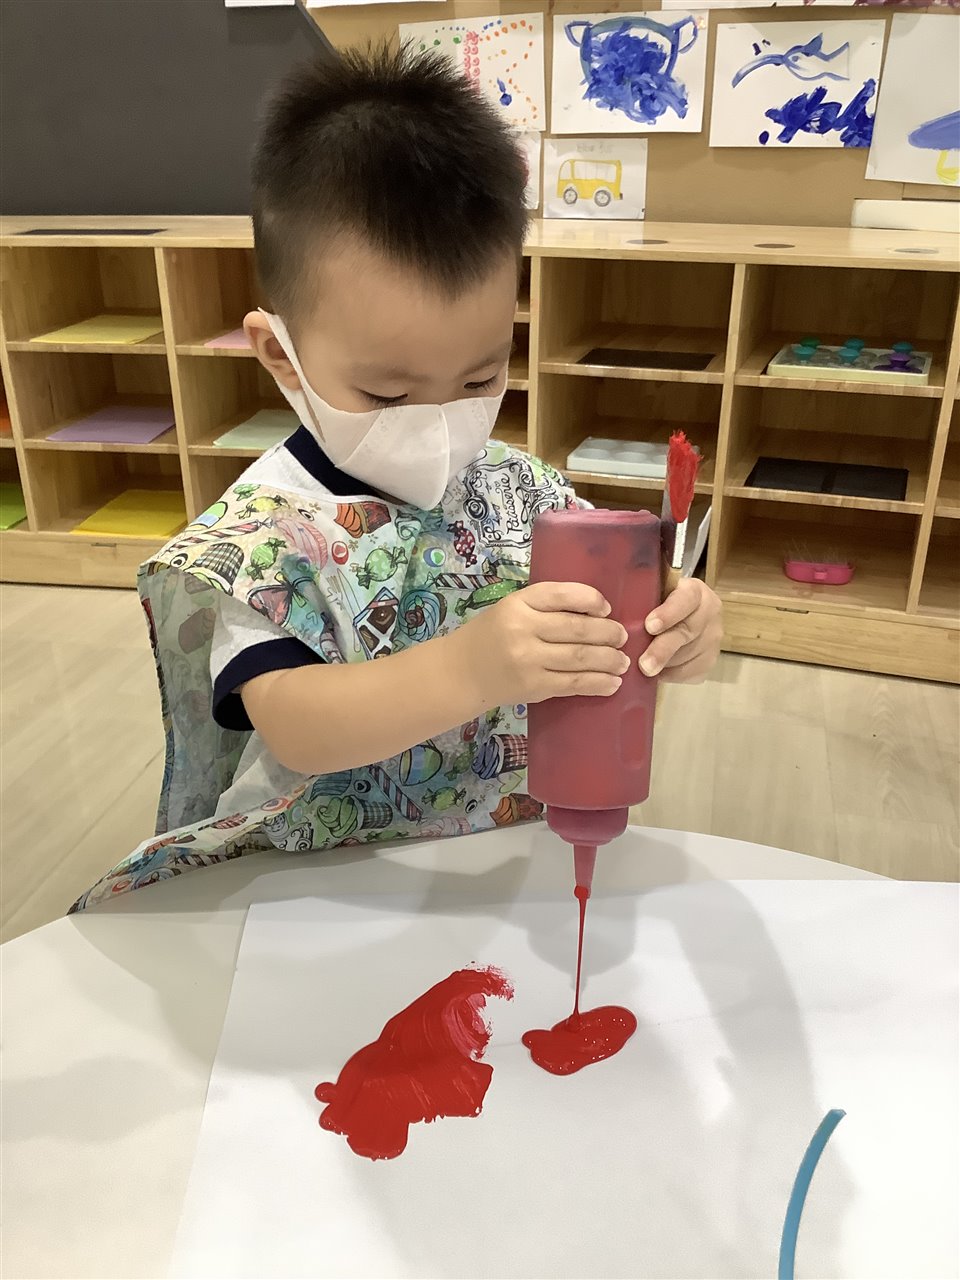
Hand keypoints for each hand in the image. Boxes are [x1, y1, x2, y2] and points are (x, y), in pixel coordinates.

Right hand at [461, 582, 629, 705]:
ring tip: (623, 661)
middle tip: (623, 637)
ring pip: (580, 658)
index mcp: (519, 603)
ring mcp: (529, 661)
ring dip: (609, 660)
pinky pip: (573, 684)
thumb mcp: (512, 608)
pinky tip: (613, 683)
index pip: (563, 595)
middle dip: (608, 633)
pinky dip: (598, 683)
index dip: (591, 600)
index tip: (606, 608)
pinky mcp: (534, 687)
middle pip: (577, 629)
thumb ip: (546, 606)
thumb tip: (597, 614)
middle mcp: (523, 629)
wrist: (462, 672)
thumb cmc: (491, 634)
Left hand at [640, 579, 722, 683]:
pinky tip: (657, 672)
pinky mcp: (709, 660)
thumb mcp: (653, 592)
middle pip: (687, 632)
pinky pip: (691, 672)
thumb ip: (641, 596)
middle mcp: (709, 613)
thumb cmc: (658, 604)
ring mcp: (713, 638)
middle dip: (663, 649)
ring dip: (665, 665)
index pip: (686, 599)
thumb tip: (612, 608)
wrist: (678, 618)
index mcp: (695, 591)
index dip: (669, 613)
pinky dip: (671, 674)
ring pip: (689, 655)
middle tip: (644, 664)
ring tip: (643, 669)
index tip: (649, 626)